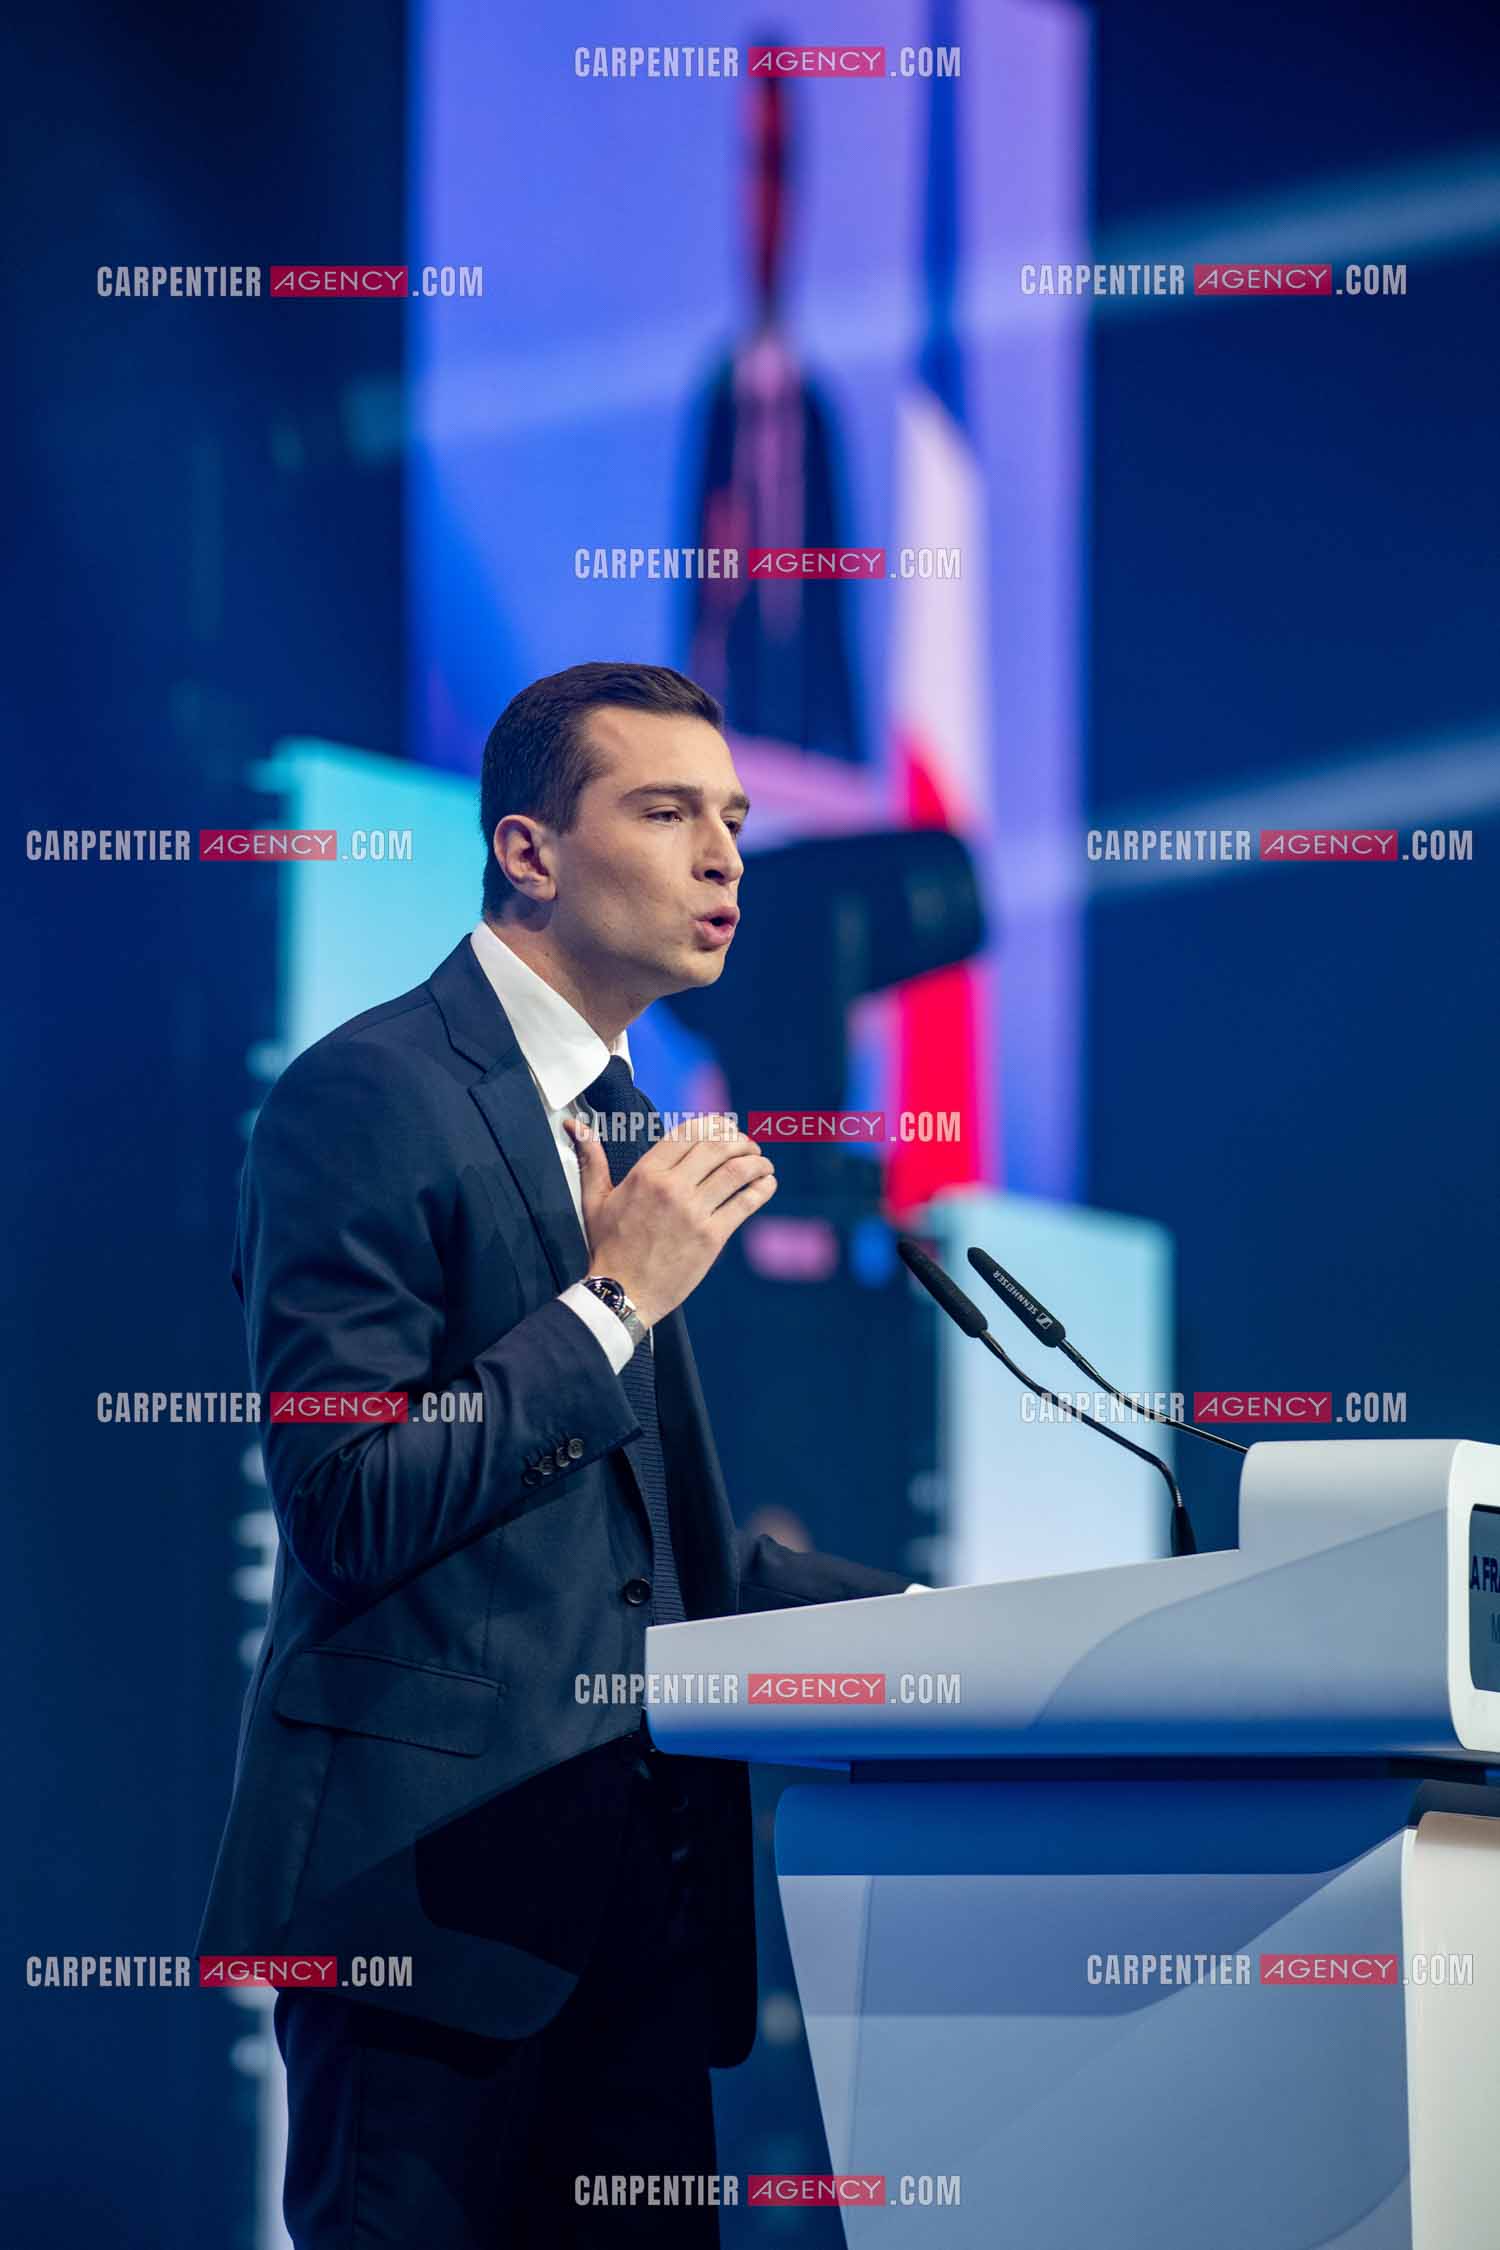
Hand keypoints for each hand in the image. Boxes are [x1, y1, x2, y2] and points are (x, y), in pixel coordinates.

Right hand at [564, 1110, 776, 1329]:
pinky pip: (746, 1202)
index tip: (725, 1128)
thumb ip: (591, 1158)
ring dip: (757, 1161)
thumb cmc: (608, 1247)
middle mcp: (672, 1187)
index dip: (713, 1124)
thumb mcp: (594, 1199)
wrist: (621, 1292)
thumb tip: (575, 1125)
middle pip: (717, 1146)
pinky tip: (767, 1183)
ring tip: (763, 1163)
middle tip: (749, 1145)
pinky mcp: (712, 1237)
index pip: (688, 1132)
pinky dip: (762, 1188)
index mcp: (646, 1173)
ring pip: (737, 1170)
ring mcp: (694, 1211)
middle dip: (740, 1140)